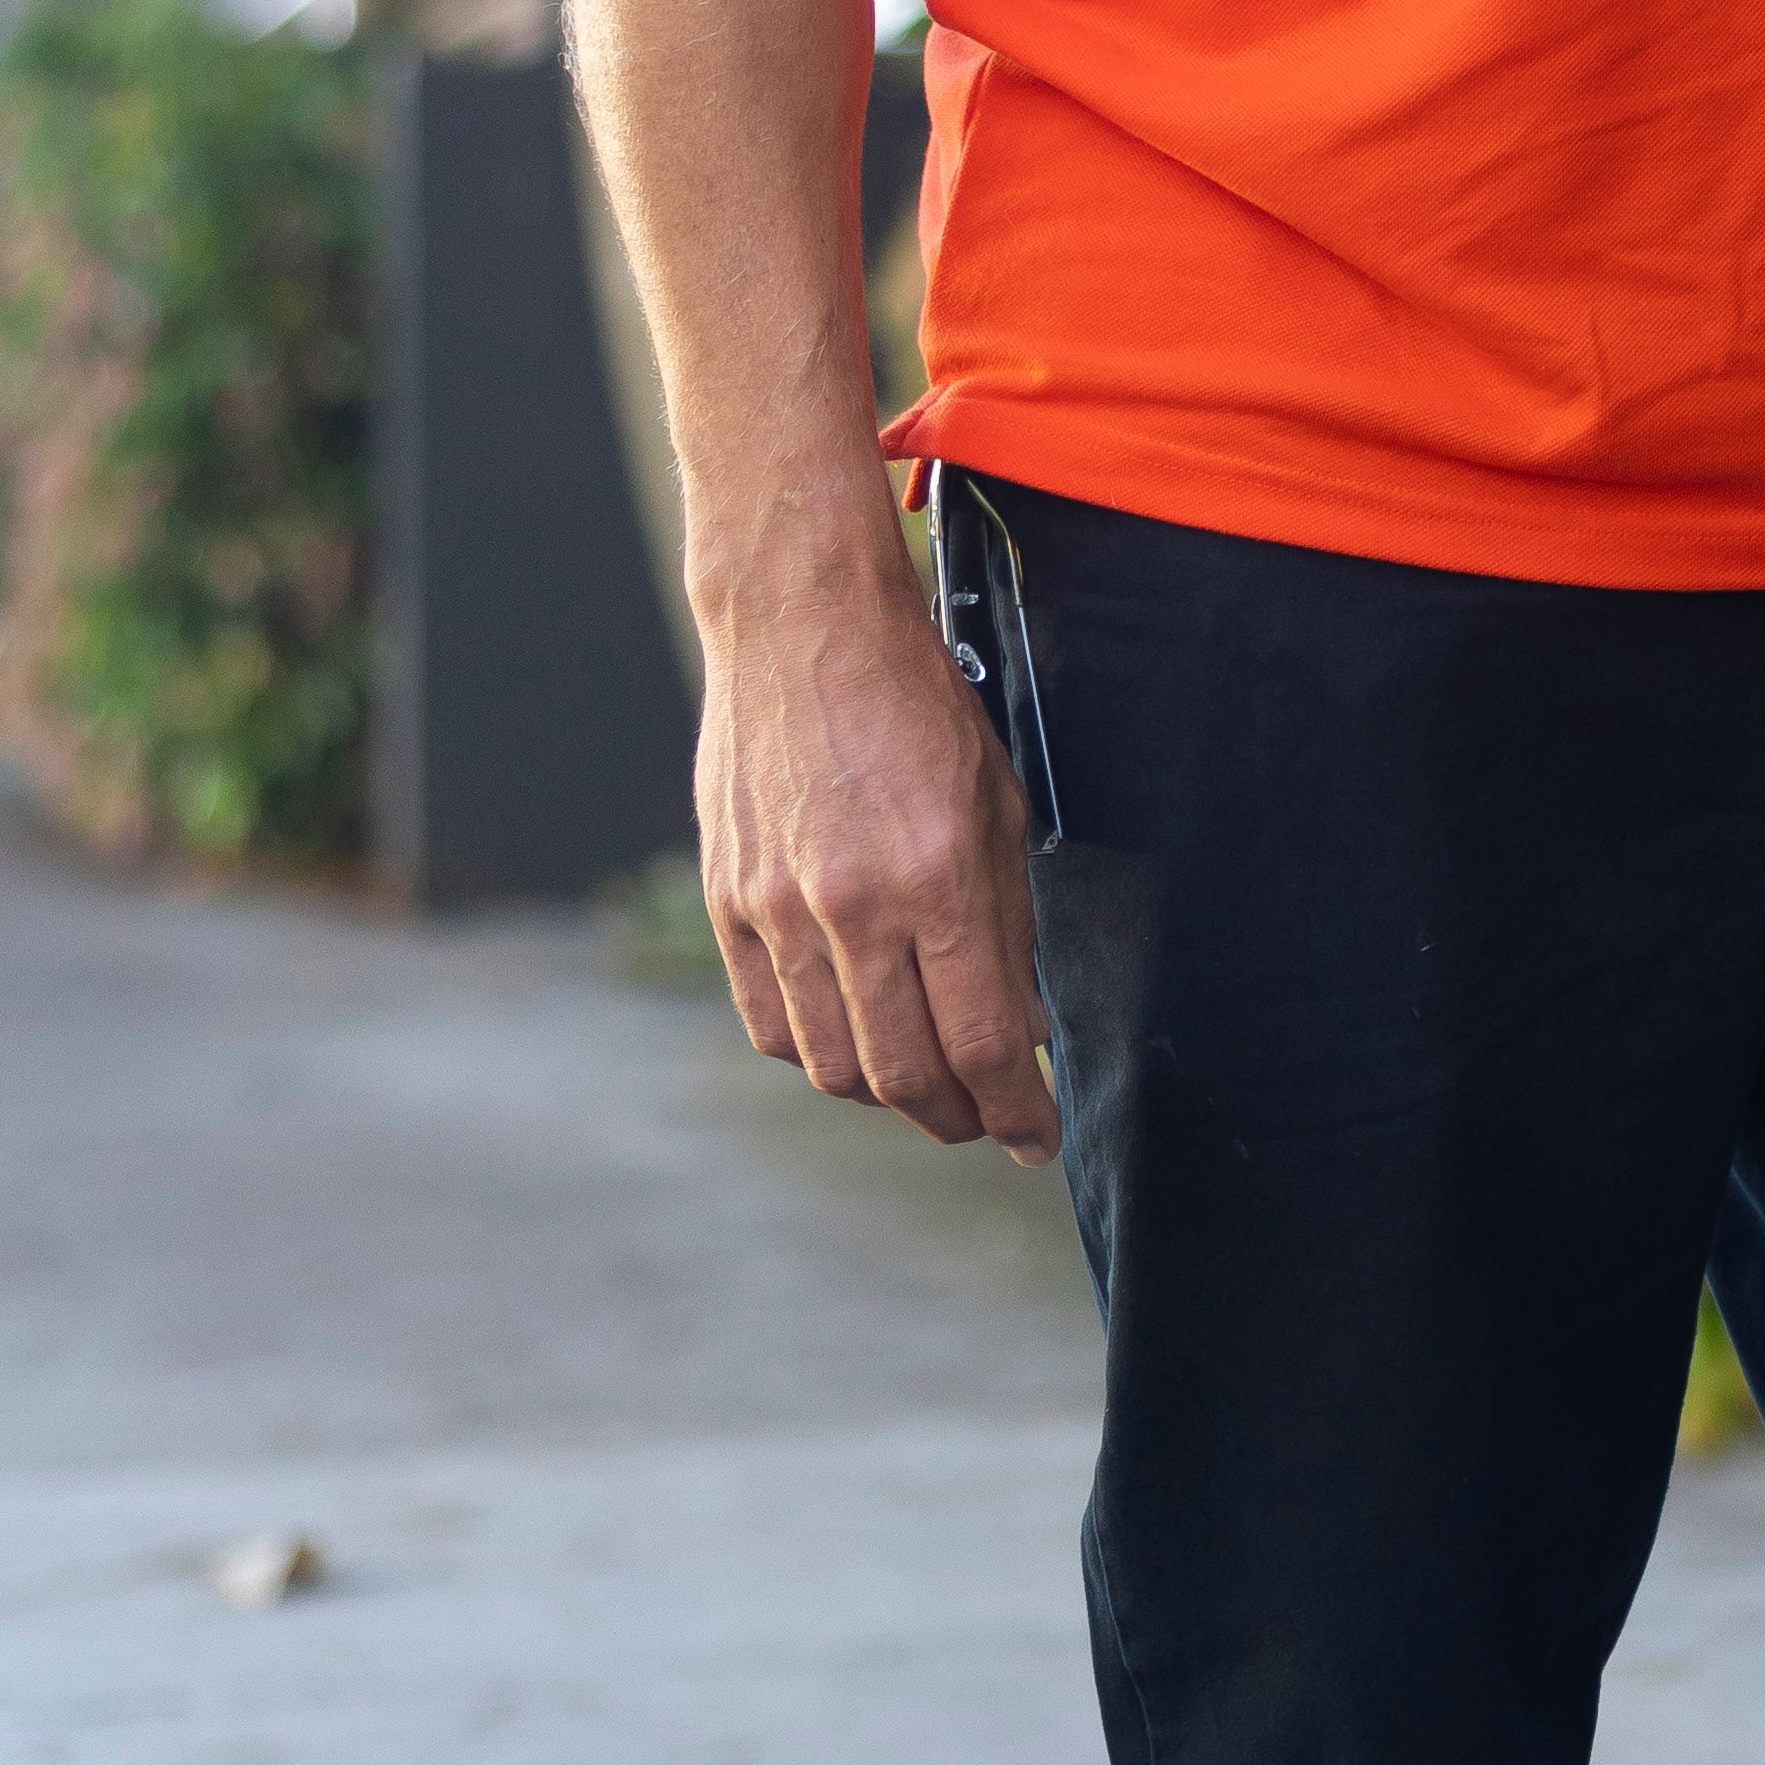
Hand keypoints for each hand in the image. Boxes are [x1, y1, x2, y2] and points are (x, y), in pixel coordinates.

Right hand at [696, 530, 1056, 1156]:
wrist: (801, 625)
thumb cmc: (918, 707)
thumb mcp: (999, 807)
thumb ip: (1009, 929)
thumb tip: (1021, 1034)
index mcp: (937, 879)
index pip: (979, 1044)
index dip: (1015, 1113)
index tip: (1036, 1139)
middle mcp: (853, 905)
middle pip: (903, 1075)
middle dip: (956, 1119)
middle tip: (986, 1122)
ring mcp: (778, 910)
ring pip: (830, 1065)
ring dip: (887, 1096)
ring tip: (924, 1087)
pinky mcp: (729, 903)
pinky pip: (769, 1023)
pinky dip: (816, 1053)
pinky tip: (852, 1040)